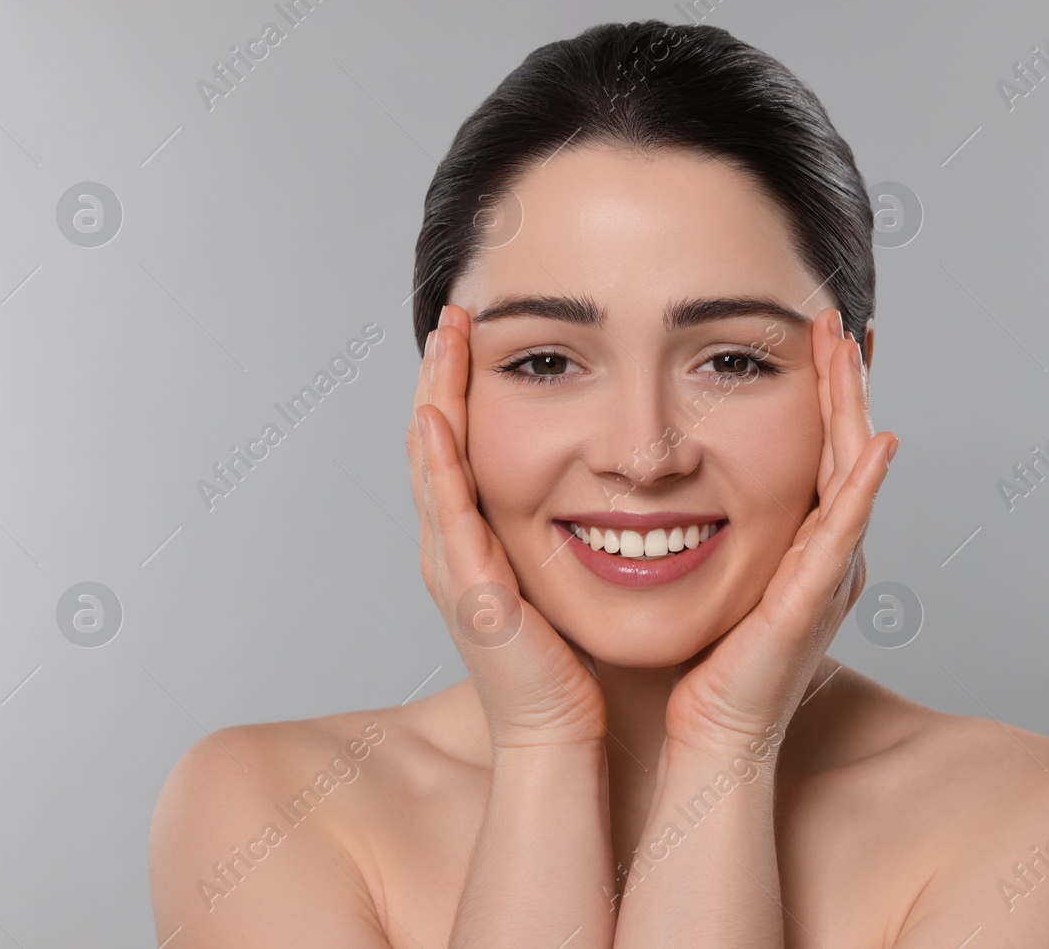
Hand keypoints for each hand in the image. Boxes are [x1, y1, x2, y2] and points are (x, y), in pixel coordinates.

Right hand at [406, 304, 606, 749]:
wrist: (561, 734)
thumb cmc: (574, 665)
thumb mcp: (568, 576)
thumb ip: (573, 531)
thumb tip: (617, 481)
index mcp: (477, 542)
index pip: (460, 447)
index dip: (461, 389)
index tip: (475, 333)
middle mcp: (453, 547)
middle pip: (433, 443)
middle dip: (440, 375)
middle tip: (452, 315)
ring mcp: (452, 566)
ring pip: (430, 464)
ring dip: (434, 396)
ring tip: (443, 338)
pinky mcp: (466, 589)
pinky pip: (445, 510)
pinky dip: (438, 460)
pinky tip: (437, 413)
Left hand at [662, 307, 896, 753]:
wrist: (711, 732)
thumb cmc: (705, 662)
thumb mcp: (709, 571)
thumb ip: (708, 525)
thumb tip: (666, 474)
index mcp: (798, 541)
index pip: (814, 448)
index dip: (819, 392)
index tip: (811, 335)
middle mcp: (823, 551)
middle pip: (841, 447)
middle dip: (840, 381)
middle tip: (835, 319)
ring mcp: (827, 573)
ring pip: (851, 473)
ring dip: (853, 409)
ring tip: (850, 350)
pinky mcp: (815, 599)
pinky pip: (845, 531)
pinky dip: (865, 485)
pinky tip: (878, 441)